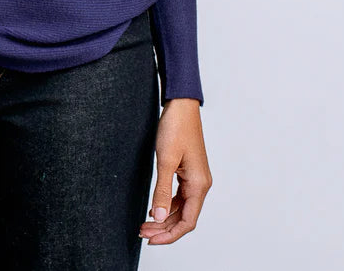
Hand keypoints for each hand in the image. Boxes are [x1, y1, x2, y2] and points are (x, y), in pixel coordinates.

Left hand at [139, 97, 212, 245]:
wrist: (181, 105)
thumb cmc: (175, 128)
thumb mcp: (165, 160)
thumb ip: (162, 191)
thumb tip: (160, 218)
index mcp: (199, 185)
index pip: (188, 222)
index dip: (170, 235)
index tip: (151, 240)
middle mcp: (201, 184)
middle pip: (185, 217)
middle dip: (164, 228)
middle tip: (142, 232)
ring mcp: (196, 178)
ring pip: (182, 208)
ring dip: (165, 218)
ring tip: (145, 224)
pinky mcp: (189, 171)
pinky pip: (180, 196)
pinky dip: (168, 205)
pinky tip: (155, 209)